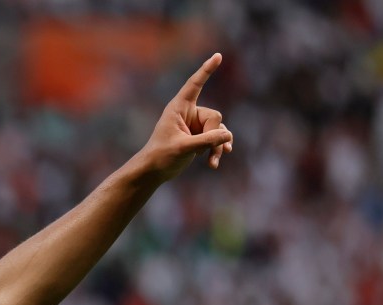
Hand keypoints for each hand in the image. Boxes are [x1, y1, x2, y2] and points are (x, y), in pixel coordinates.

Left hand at [139, 53, 233, 181]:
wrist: (154, 171)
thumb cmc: (161, 156)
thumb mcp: (184, 147)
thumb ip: (207, 141)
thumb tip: (227, 135)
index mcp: (178, 107)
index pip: (195, 84)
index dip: (206, 70)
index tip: (218, 55)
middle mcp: (188, 113)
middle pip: (214, 117)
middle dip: (213, 134)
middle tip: (201, 149)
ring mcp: (195, 125)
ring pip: (219, 130)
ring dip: (217, 146)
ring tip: (213, 162)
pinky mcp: (200, 137)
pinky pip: (217, 139)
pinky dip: (217, 150)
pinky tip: (214, 163)